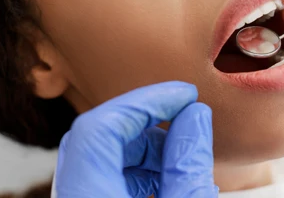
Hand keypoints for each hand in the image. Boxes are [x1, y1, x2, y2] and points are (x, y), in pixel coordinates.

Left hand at [53, 81, 217, 197]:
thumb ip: (187, 165)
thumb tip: (195, 115)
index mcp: (88, 195)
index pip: (99, 127)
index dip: (145, 101)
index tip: (184, 96)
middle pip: (97, 140)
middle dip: (147, 125)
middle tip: (188, 121)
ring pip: (101, 161)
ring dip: (145, 151)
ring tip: (184, 161)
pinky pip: (103, 181)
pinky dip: (136, 173)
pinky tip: (168, 182)